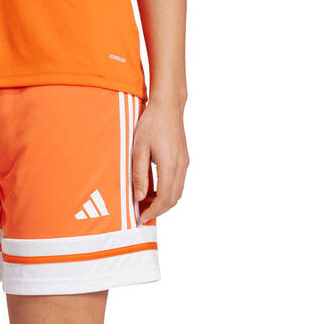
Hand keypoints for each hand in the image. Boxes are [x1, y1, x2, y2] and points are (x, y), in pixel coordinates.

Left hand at [132, 99, 188, 224]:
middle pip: (173, 199)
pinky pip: (178, 183)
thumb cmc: (152, 124)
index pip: (165, 198)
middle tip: (143, 214)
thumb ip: (139, 175)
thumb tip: (140, 196)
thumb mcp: (138, 149)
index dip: (153, 211)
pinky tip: (154, 191)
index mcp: (170, 165)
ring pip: (177, 192)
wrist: (168, 106)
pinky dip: (168, 192)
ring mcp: (184, 163)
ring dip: (163, 202)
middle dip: (159, 210)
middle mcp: (181, 166)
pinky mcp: (184, 160)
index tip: (142, 217)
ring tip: (146, 204)